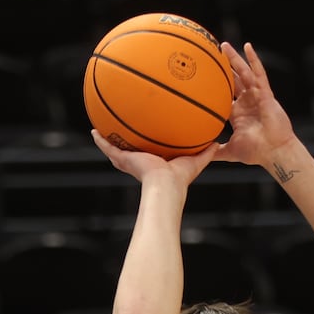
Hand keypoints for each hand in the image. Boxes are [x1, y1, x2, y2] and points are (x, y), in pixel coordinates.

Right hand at [91, 129, 217, 187]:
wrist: (165, 185)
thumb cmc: (180, 179)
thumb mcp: (196, 161)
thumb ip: (206, 152)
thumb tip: (219, 142)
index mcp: (155, 163)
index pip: (150, 152)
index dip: (148, 145)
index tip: (146, 136)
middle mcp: (140, 162)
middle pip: (131, 150)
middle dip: (126, 141)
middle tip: (121, 129)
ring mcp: (130, 161)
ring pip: (116, 149)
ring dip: (108, 139)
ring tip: (100, 127)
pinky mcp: (123, 160)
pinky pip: (108, 148)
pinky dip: (100, 141)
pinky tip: (94, 131)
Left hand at [215, 42, 298, 166]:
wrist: (274, 152)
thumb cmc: (257, 152)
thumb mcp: (230, 150)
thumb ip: (216, 152)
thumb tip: (200, 156)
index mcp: (238, 113)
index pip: (225, 94)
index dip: (217, 84)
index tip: (205, 76)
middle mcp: (247, 101)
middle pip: (234, 79)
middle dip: (225, 67)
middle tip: (213, 53)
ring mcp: (257, 96)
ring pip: (244, 73)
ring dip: (235, 59)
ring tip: (224, 46)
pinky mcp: (266, 94)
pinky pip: (259, 74)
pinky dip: (254, 60)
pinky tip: (248, 47)